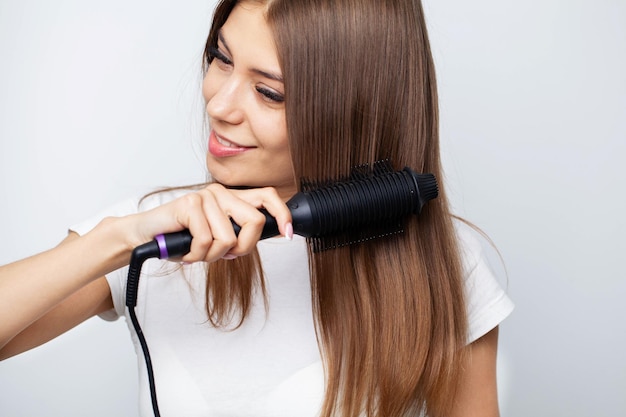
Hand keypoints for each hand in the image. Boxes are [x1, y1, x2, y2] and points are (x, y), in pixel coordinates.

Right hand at [128, 184, 291, 262]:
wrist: (145, 236)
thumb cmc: (180, 238)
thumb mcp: (215, 238)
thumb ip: (237, 235)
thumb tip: (263, 238)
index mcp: (231, 199)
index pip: (267, 197)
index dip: (282, 214)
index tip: (288, 233)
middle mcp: (220, 193)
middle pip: (255, 221)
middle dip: (243, 248)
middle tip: (225, 256)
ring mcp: (205, 197)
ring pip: (228, 238)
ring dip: (211, 256)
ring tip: (196, 253)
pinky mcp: (189, 205)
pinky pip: (206, 240)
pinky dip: (196, 255)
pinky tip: (185, 252)